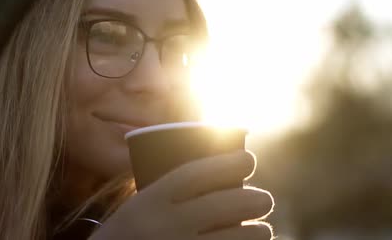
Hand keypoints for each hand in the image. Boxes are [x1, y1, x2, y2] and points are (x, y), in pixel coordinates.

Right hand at [89, 150, 273, 239]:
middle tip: (264, 199)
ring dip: (258, 232)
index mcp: (151, 202)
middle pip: (229, 204)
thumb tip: (222, 174)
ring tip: (259, 229)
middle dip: (257, 199)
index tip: (249, 159)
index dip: (229, 162)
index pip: (198, 173)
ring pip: (241, 237)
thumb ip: (170, 193)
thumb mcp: (139, 207)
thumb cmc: (128, 237)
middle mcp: (168, 227)